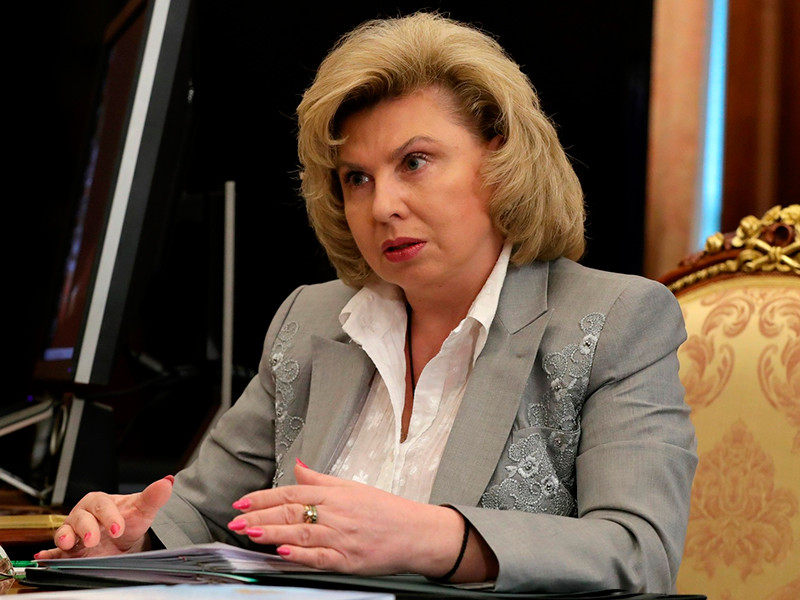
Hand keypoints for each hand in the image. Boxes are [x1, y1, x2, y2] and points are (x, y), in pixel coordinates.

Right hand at [35, 476, 173, 558]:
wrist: (124, 540)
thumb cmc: (129, 520)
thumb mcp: (142, 510)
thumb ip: (153, 497)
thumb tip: (167, 481)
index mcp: (99, 502)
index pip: (101, 505)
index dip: (109, 516)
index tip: (119, 527)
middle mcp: (84, 515)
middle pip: (80, 518)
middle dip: (86, 528)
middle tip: (95, 539)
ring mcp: (75, 534)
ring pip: (65, 532)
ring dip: (65, 538)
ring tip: (69, 544)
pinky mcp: (70, 551)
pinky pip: (55, 552)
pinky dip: (49, 555)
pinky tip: (44, 558)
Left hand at [226, 461, 466, 577]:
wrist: (416, 532)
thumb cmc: (387, 511)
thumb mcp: (353, 487)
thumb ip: (321, 479)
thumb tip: (298, 466)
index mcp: (335, 495)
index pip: (292, 492)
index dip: (265, 497)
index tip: (243, 500)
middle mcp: (335, 513)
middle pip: (290, 512)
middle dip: (259, 516)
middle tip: (236, 519)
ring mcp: (341, 537)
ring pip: (300, 532)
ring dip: (271, 533)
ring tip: (249, 533)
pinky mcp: (348, 560)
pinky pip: (319, 557)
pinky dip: (299, 555)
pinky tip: (282, 552)